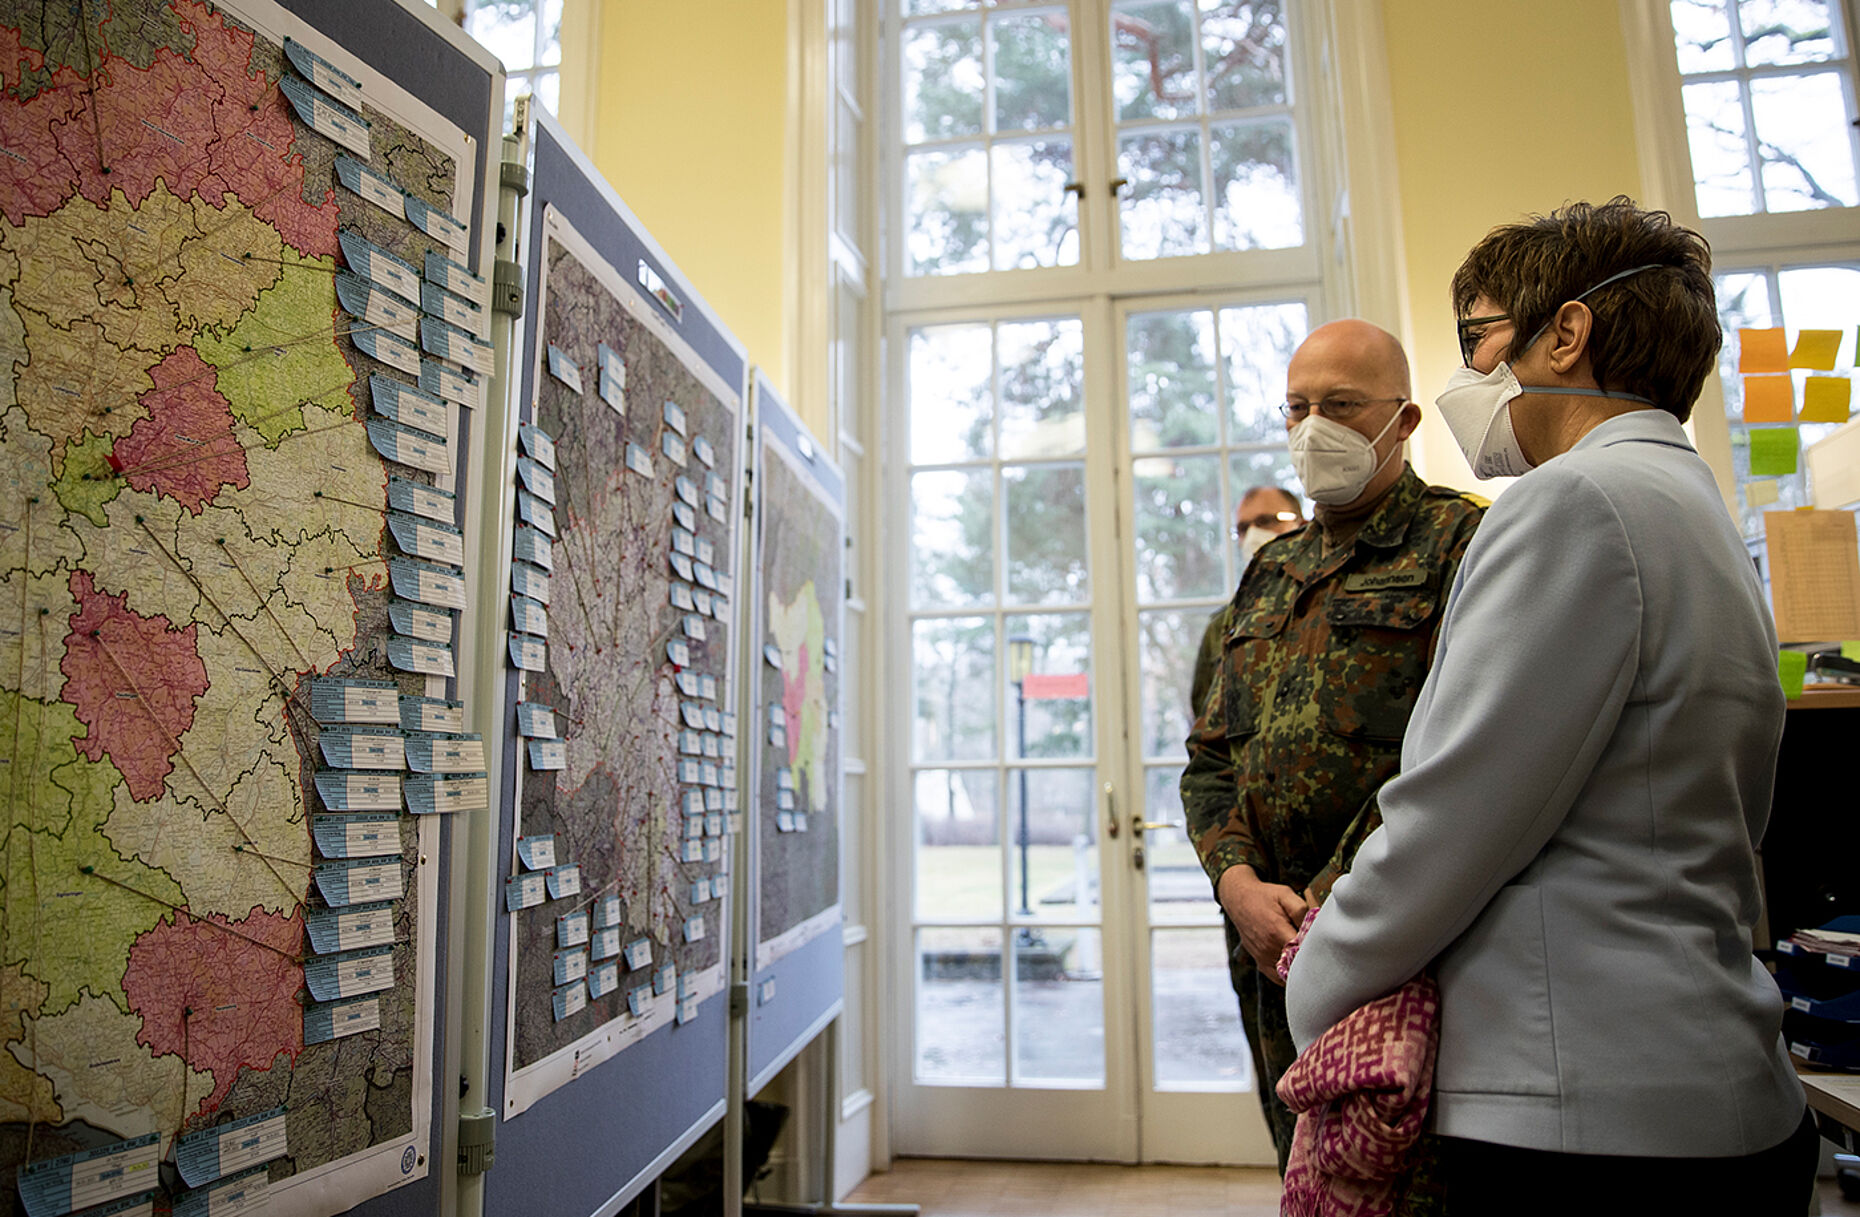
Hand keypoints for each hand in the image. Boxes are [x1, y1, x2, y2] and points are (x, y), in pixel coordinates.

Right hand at [1216, 865, 1307, 983]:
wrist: (1239, 900)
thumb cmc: (1264, 896)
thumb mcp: (1285, 894)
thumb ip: (1301, 910)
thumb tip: (1313, 926)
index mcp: (1277, 931)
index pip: (1303, 951)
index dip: (1315, 949)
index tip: (1322, 944)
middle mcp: (1268, 948)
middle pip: (1297, 963)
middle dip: (1309, 958)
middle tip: (1317, 949)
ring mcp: (1263, 957)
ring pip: (1289, 973)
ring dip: (1299, 966)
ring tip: (1305, 954)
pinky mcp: (1259, 962)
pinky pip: (1278, 977)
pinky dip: (1288, 974)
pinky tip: (1294, 963)